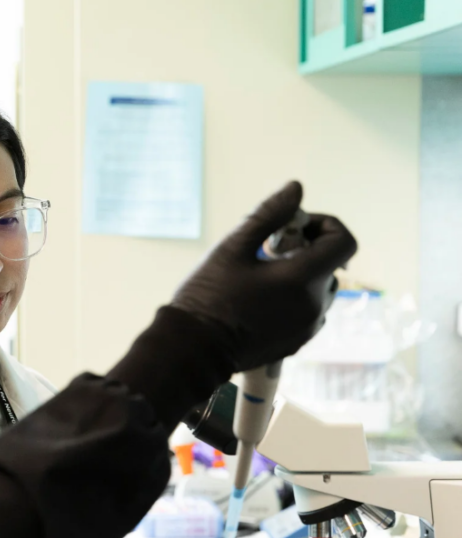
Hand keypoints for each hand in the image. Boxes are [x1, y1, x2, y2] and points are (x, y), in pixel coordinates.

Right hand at [170, 181, 356, 372]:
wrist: (193, 349)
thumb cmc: (207, 296)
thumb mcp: (232, 248)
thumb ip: (268, 215)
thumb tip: (296, 188)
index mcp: (302, 279)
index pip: (344, 241)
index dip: (324, 226)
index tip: (292, 229)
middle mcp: (314, 305)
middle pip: (329, 265)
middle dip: (304, 251)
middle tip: (264, 253)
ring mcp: (308, 327)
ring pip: (320, 289)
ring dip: (300, 276)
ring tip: (259, 279)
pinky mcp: (297, 342)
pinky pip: (308, 311)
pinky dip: (293, 299)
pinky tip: (258, 301)